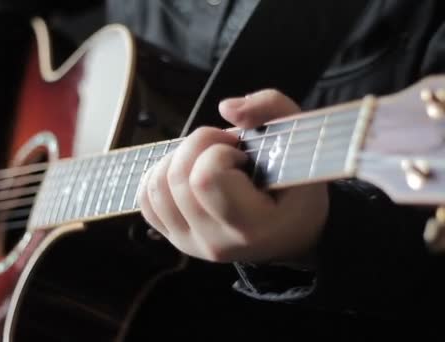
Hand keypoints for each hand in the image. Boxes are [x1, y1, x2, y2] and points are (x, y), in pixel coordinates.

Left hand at [137, 90, 327, 263]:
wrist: (292, 232)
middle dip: (196, 146)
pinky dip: (158, 176)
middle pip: (177, 179)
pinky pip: (146, 201)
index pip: (206, 178)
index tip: (240, 153)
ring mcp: (190, 243)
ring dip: (175, 159)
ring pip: (156, 188)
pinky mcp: (175, 238)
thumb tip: (227, 108)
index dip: (217, 151)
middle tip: (223, 148)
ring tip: (205, 159)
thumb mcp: (299, 141)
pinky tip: (185, 171)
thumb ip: (271, 108)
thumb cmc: (295, 187)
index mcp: (252, 226)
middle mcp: (216, 242)